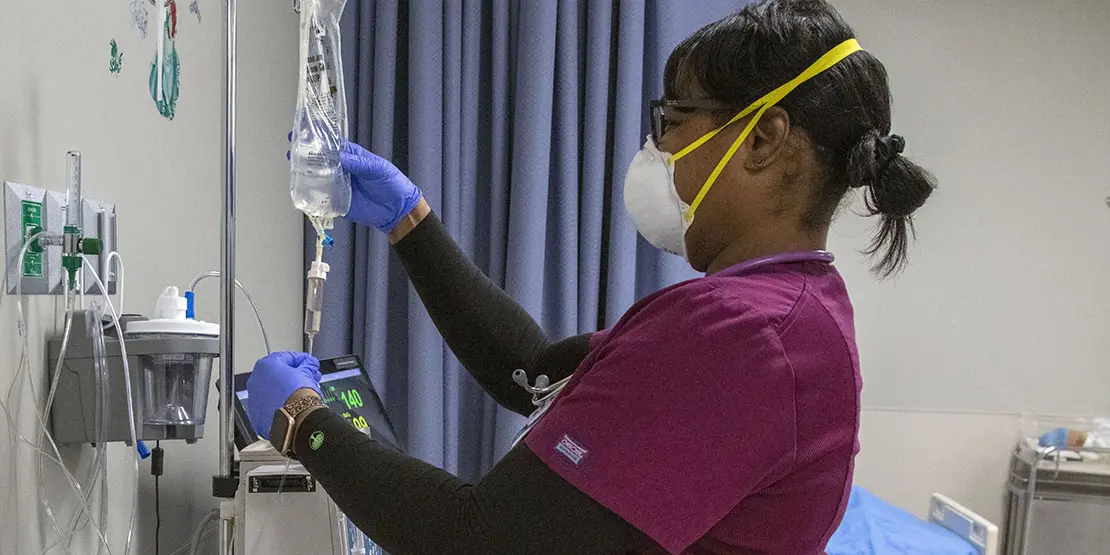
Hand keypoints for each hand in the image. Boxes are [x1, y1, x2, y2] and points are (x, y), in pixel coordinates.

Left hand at [246, 352, 321, 438]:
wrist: (295, 419)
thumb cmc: (298, 395)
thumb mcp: (307, 373)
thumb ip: (307, 365)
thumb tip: (309, 364)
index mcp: (265, 366)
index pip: (285, 357)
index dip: (300, 360)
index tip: (308, 363)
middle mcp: (255, 380)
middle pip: (276, 374)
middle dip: (292, 375)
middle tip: (306, 377)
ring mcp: (254, 398)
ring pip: (271, 391)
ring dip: (284, 390)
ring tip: (300, 393)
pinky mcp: (256, 415)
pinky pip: (269, 406)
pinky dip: (278, 404)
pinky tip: (291, 405)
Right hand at [286, 135, 421, 231]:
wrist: (397, 210)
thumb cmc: (392, 184)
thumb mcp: (378, 168)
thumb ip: (359, 163)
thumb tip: (340, 157)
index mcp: (352, 156)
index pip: (331, 144)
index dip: (316, 138)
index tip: (300, 132)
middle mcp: (342, 169)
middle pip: (320, 160)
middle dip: (305, 155)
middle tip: (292, 151)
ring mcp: (339, 186)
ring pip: (318, 178)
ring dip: (305, 174)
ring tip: (294, 168)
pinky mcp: (338, 202)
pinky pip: (322, 198)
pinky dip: (312, 195)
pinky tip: (303, 190)